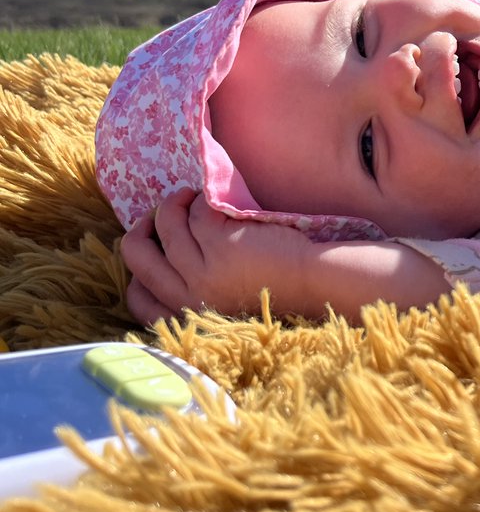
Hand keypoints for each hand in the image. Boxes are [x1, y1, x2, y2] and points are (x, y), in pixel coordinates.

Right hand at [120, 189, 313, 324]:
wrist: (311, 282)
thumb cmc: (270, 284)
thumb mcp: (221, 297)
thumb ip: (193, 284)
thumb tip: (162, 248)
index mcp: (187, 314)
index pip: (137, 298)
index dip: (137, 267)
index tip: (152, 245)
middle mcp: (189, 297)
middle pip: (137, 257)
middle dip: (142, 226)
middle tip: (160, 212)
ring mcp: (203, 271)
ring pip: (166, 226)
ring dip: (173, 204)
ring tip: (188, 196)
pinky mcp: (222, 245)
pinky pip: (196, 213)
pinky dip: (202, 200)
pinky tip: (211, 198)